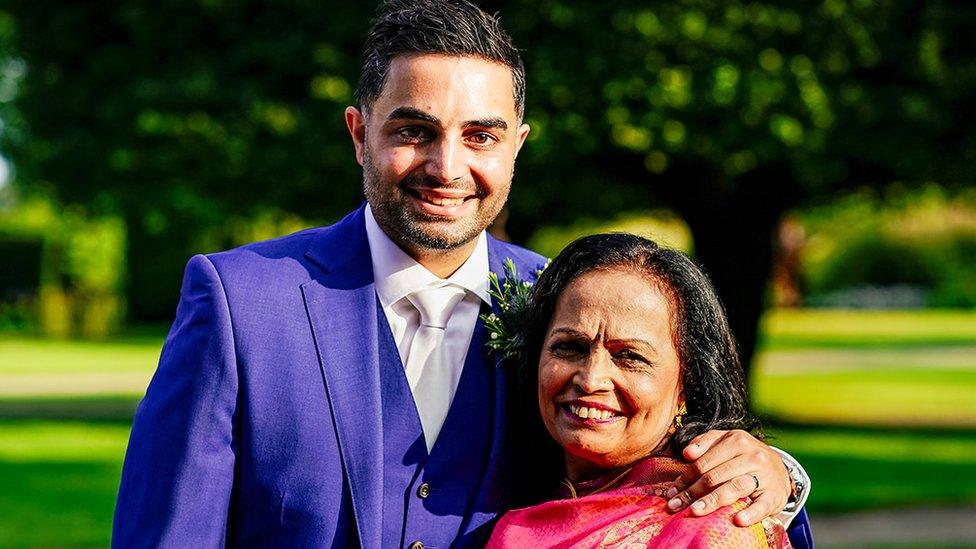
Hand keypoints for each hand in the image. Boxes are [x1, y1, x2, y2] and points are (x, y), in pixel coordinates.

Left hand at [665, 430, 789, 525]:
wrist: (780, 468)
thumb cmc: (744, 455)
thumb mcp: (726, 441)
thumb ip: (705, 442)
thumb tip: (687, 453)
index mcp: (736, 440)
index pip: (704, 462)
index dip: (685, 477)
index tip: (672, 491)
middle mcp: (751, 456)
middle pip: (716, 475)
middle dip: (692, 491)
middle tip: (676, 505)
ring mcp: (764, 475)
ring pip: (735, 487)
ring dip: (713, 500)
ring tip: (695, 510)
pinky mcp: (775, 495)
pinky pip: (762, 505)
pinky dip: (750, 513)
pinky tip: (737, 520)